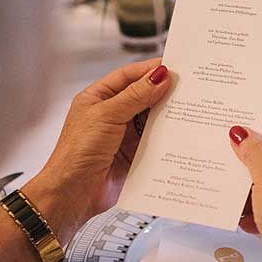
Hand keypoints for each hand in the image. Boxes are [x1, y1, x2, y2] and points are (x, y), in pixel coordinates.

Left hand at [22, 58, 170, 243]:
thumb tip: (159, 77)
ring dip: (167, 116)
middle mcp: (111, 114)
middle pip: (143, 97)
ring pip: (151, 119)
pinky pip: (155, 141)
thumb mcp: (107, 116)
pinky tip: (179, 134)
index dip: (150, 70)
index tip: (174, 67)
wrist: (72, 194)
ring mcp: (123, 135)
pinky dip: (166, 138)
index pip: (128, 76)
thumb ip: (135, 96)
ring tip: (188, 109)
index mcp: (98, 97)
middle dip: (163, 93)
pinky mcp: (133, 155)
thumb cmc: (77, 152)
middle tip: (187, 87)